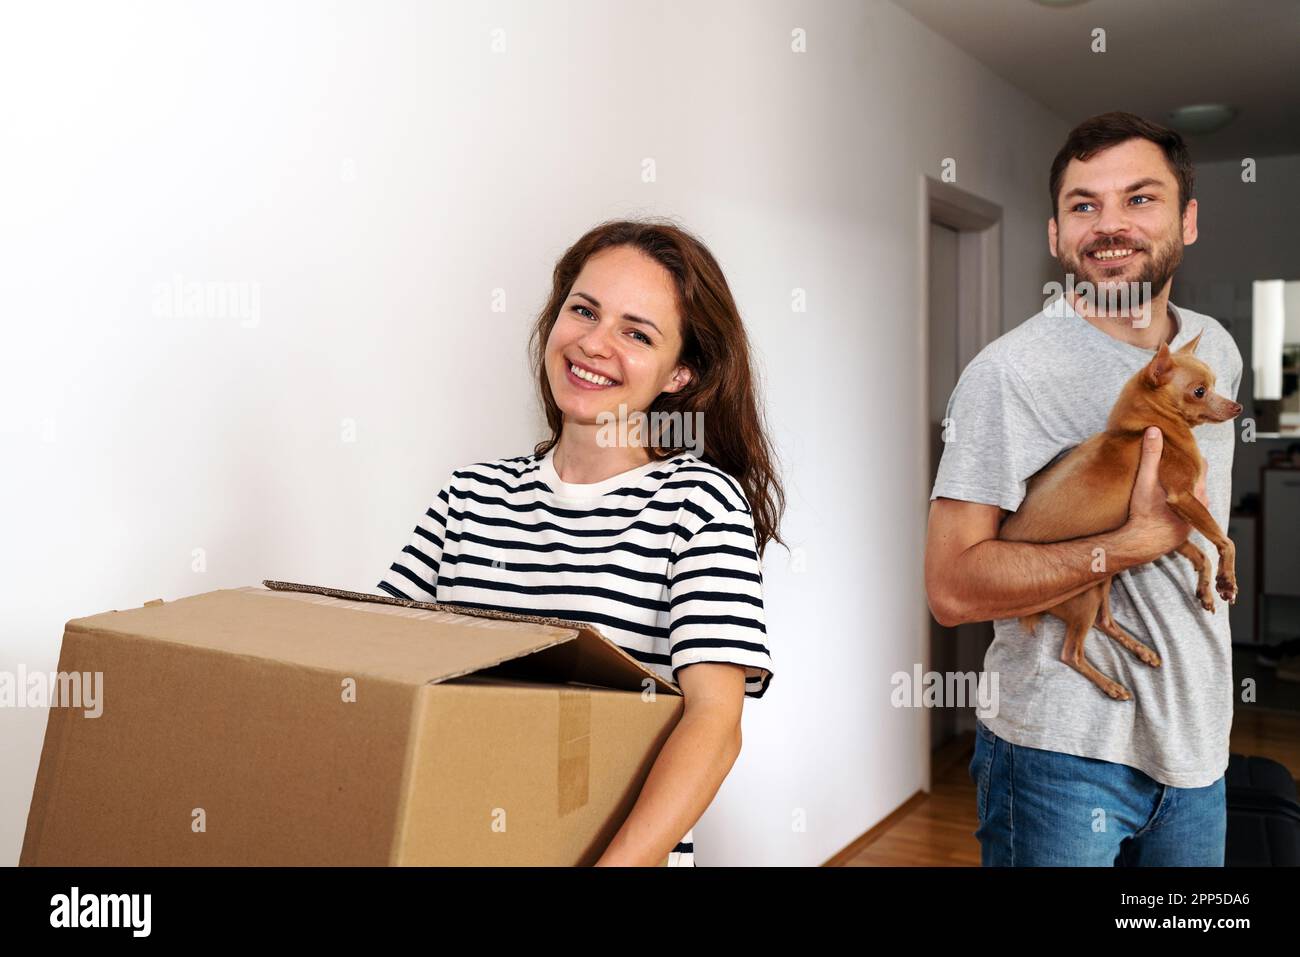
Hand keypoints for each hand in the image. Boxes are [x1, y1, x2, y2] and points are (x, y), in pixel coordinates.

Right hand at [1123, 426, 1202, 562]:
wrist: (1142, 542)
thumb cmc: (1144, 512)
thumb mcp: (1144, 480)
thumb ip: (1151, 455)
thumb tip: (1154, 430)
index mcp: (1195, 488)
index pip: (1201, 464)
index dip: (1190, 457)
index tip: (1178, 453)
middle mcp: (1200, 502)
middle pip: (1198, 480)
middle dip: (1187, 473)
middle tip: (1171, 468)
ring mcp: (1195, 517)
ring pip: (1194, 495)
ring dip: (1184, 489)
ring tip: (1168, 485)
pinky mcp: (1187, 528)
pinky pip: (1189, 510)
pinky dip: (1181, 504)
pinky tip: (1166, 503)